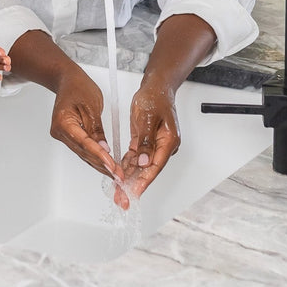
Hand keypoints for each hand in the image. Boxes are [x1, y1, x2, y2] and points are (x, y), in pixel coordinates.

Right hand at [50, 68, 122, 186]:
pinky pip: (83, 148)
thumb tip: (104, 148)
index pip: (84, 143)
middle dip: (102, 164)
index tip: (112, 166)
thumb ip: (97, 129)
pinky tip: (106, 164)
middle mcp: (59, 132)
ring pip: (83, 154)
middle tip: (118, 175)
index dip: (99, 156)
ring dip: (99, 163)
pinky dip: (95, 156)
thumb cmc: (78, 86)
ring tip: (115, 174)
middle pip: (83, 152)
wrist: (67, 80)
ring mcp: (63, 135)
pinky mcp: (69, 136)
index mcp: (63, 122)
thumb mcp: (92, 105)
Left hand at [116, 79, 180, 209]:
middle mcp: (163, 146)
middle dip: (134, 185)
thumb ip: (145, 141)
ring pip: (140, 166)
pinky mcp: (145, 142)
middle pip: (147, 170)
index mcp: (168, 142)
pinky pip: (136, 157)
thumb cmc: (155, 98)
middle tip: (122, 199)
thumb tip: (143, 161)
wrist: (155, 87)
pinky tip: (119, 175)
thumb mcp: (148, 118)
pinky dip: (127, 166)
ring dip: (129, 179)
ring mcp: (154, 145)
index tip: (134, 193)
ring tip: (118, 192)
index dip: (144, 181)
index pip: (155, 166)